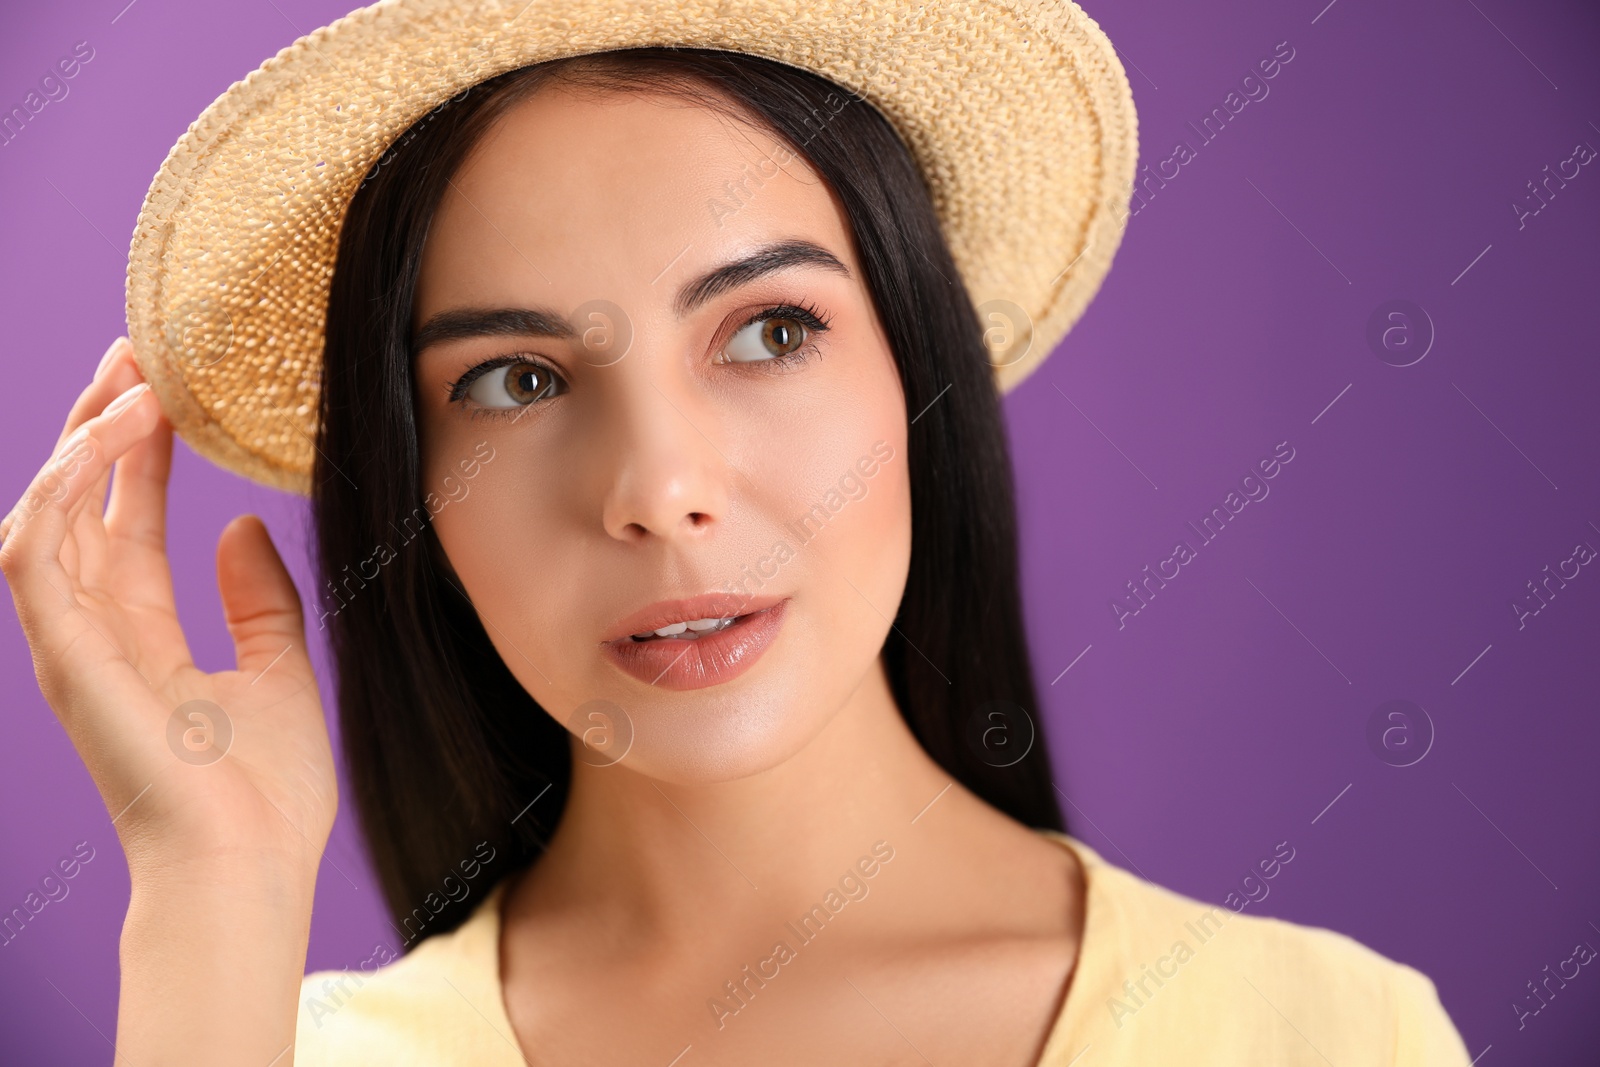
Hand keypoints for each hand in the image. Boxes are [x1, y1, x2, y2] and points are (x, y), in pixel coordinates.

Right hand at [0, 337, 336, 881]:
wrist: (248, 864)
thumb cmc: (265, 791)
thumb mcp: (277, 669)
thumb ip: (258, 601)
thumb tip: (238, 526)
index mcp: (142, 636)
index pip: (128, 522)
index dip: (142, 455)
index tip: (168, 387)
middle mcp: (94, 633)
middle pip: (79, 505)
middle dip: (102, 426)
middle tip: (138, 352)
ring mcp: (69, 643)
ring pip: (48, 512)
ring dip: (85, 441)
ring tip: (133, 376)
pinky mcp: (60, 654)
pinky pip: (33, 549)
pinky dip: (65, 488)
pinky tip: (109, 438)